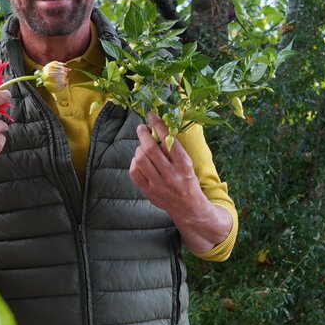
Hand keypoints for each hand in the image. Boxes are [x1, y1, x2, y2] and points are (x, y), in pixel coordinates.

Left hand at [129, 112, 231, 253]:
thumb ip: (173, 149)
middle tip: (141, 127)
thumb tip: (157, 128)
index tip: (151, 115)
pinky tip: (139, 160)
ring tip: (142, 146)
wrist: (190, 209)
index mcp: (184, 164)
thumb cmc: (188, 181)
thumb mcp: (187, 164)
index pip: (168, 140)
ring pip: (140, 159)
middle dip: (143, 133)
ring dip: (139, 148)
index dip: (158, 125)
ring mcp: (158, 184)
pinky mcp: (149, 192)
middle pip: (150, 148)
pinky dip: (134, 162)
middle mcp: (171, 174)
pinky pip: (134, 172)